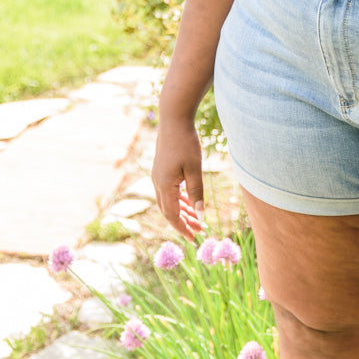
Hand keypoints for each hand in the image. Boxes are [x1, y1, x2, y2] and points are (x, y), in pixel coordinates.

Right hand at [152, 117, 206, 237]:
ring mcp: (158, 176)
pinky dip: (179, 199)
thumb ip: (197, 192)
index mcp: (165, 185)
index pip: (172, 215)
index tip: (193, 238)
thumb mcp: (195, 169)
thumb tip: (200, 215)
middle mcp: (158, 183)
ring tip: (197, 219)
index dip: (182, 228)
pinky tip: (190, 202)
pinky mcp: (162, 170)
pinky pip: (169, 191)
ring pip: (169, 201)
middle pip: (169, 211)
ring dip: (182, 211)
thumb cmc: (186, 143)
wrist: (174, 120)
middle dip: (183, 222)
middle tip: (199, 230)